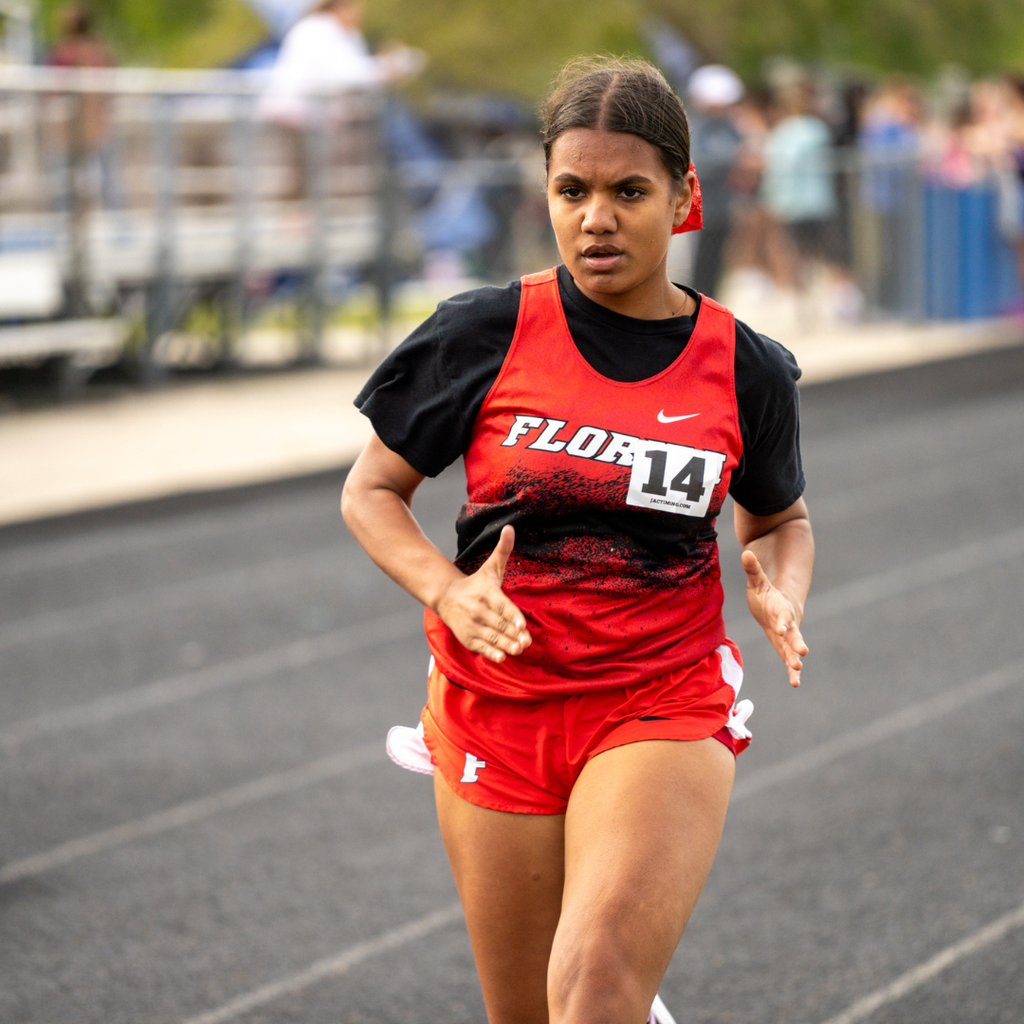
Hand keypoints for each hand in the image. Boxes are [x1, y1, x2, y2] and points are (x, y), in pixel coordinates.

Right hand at [436, 525, 531, 663]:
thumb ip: (503, 549)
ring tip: (519, 650)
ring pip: (491, 637)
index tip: (522, 624)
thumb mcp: (490, 567)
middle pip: (498, 624)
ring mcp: (472, 625)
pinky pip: (481, 647)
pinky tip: (502, 657)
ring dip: (505, 645)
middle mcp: (478, 610)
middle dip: (512, 634)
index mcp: (486, 593)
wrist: (446, 597)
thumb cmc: (476, 583)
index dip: (511, 615)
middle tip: (526, 642)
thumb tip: (509, 527)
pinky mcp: (468, 637)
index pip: (502, 605)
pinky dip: (490, 653)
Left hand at [742, 549, 807, 687]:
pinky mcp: (783, 645)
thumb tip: (746, 552)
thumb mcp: (758, 580)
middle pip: (793, 634)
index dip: (783, 621)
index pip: (782, 614)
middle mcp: (788, 623)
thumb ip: (753, 569)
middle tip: (802, 653)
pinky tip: (795, 683)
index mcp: (781, 607)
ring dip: (793, 662)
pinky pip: (788, 658)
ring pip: (791, 650)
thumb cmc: (767, 591)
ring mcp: (787, 636)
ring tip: (796, 675)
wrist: (781, 601)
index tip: (782, 629)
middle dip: (796, 644)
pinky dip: (792, 670)